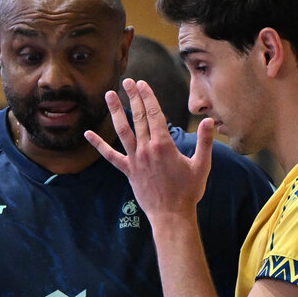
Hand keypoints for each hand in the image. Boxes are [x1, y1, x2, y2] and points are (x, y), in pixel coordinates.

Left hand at [85, 78, 213, 223]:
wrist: (171, 215)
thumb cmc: (188, 191)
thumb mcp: (202, 165)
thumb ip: (205, 142)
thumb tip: (210, 121)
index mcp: (164, 145)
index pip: (155, 114)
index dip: (148, 97)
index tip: (142, 83)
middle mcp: (146, 150)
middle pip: (138, 118)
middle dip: (133, 97)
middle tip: (127, 81)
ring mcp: (135, 160)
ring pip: (122, 131)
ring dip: (115, 111)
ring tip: (109, 94)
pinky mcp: (128, 171)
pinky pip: (110, 156)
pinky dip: (98, 145)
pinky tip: (87, 134)